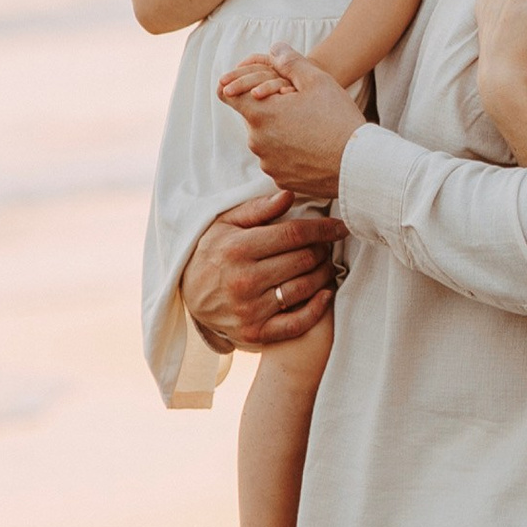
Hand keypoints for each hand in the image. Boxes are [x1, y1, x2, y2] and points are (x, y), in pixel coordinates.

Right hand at [181, 187, 346, 352]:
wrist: (187, 296)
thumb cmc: (211, 253)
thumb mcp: (225, 224)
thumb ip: (257, 209)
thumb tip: (289, 194)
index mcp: (237, 249)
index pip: (293, 234)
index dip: (322, 229)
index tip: (339, 226)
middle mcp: (244, 280)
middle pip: (303, 260)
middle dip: (323, 250)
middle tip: (328, 245)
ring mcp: (250, 309)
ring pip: (304, 288)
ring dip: (324, 274)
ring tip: (327, 265)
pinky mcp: (255, 332)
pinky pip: (296, 324)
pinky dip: (317, 309)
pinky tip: (326, 293)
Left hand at [216, 50, 366, 203]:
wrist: (358, 165)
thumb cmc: (338, 119)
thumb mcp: (318, 80)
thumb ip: (290, 62)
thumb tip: (274, 48)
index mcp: (259, 113)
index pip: (226, 94)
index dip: (237, 86)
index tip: (252, 87)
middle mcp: (256, 141)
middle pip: (252, 118)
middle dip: (269, 110)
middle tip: (299, 108)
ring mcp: (268, 163)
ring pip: (266, 140)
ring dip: (280, 133)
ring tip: (311, 130)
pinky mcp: (282, 179)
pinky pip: (279, 161)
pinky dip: (290, 154)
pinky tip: (314, 149)